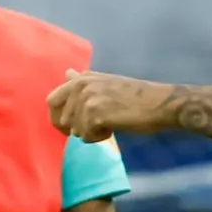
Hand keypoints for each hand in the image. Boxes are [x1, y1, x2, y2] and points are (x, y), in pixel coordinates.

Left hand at [47, 69, 173, 141]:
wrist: (159, 104)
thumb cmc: (137, 96)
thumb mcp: (106, 83)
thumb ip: (83, 82)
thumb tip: (67, 73)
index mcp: (82, 78)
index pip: (52, 101)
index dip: (58, 118)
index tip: (70, 128)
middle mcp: (81, 86)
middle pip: (61, 120)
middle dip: (76, 129)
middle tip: (97, 129)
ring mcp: (87, 100)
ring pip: (75, 130)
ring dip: (92, 134)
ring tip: (111, 124)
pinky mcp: (96, 115)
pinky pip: (87, 137)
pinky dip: (100, 138)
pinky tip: (114, 128)